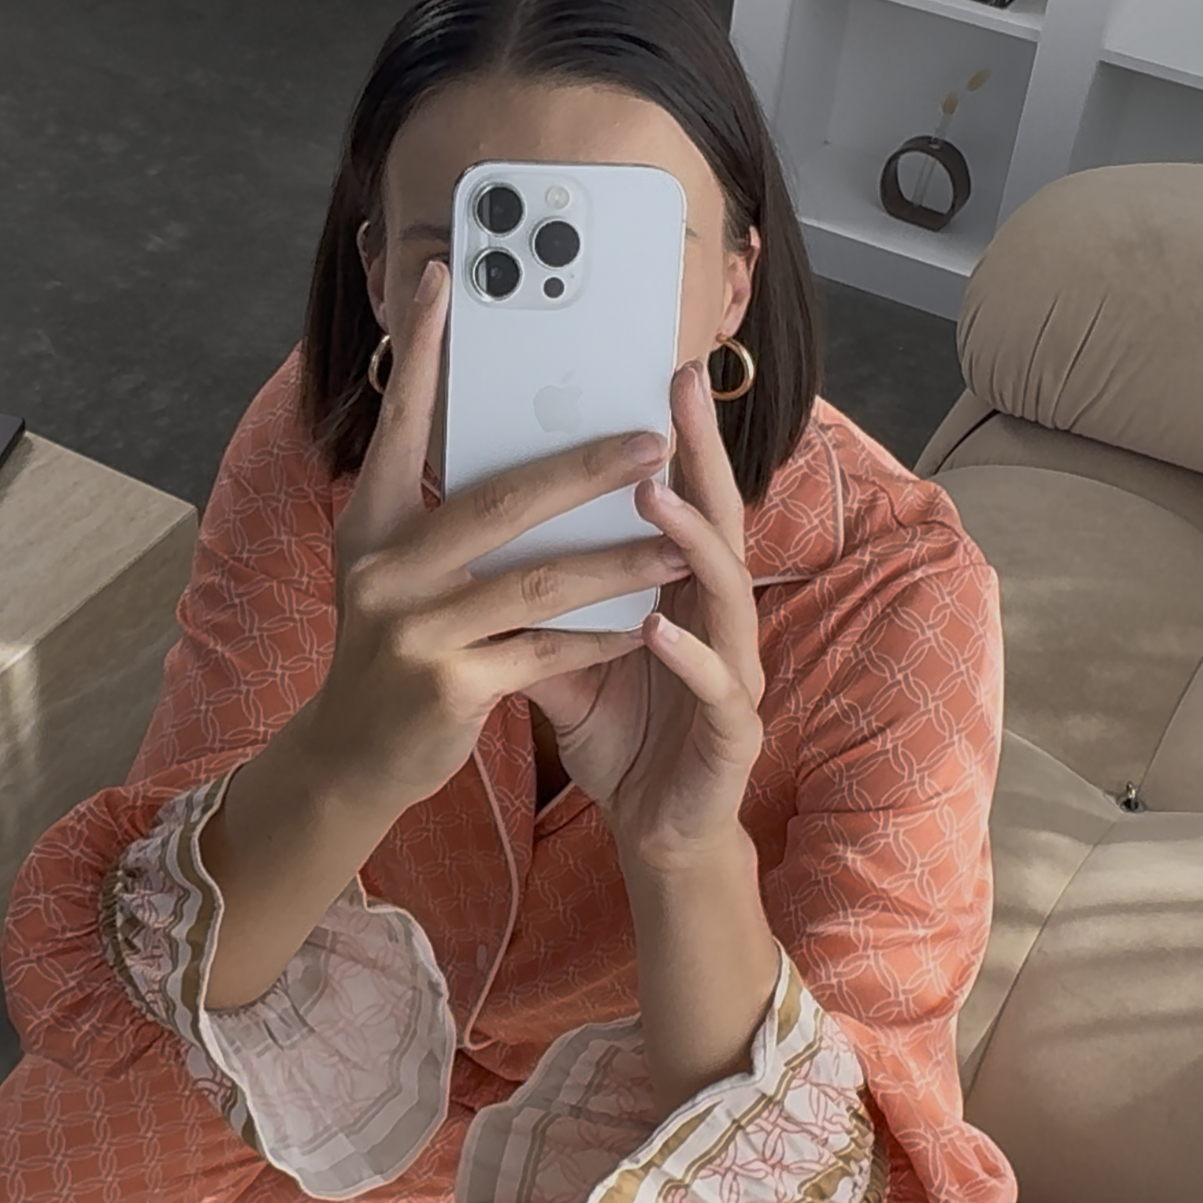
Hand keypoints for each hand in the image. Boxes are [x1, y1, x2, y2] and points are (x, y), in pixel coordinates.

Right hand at [306, 258, 694, 818]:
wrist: (349, 758)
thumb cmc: (392, 650)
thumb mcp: (393, 574)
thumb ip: (436, 517)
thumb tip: (514, 453)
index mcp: (368, 525)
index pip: (399, 424)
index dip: (419, 351)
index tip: (444, 279)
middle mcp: (382, 567)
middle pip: (499, 500)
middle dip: (584, 467)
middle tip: (653, 439)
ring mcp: (413, 629)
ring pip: (540, 580)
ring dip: (620, 561)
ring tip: (681, 544)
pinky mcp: (449, 685)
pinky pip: (547, 651)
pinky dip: (602, 639)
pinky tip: (648, 626)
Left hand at [519, 358, 766, 872]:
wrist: (657, 829)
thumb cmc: (621, 733)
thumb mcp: (563, 659)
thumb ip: (532, 605)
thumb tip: (468, 547)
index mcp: (679, 592)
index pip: (677, 500)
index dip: (673, 440)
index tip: (652, 374)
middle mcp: (715, 617)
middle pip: (715, 522)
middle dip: (700, 455)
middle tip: (675, 391)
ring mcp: (733, 671)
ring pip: (723, 593)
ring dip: (691, 541)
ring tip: (654, 498)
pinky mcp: (733, 731)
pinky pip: (716, 687)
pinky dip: (689, 657)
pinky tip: (657, 631)